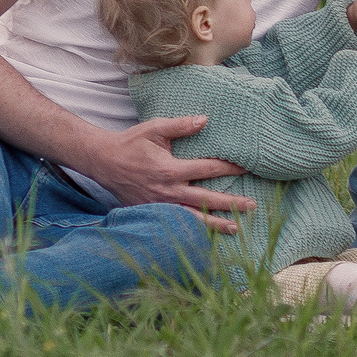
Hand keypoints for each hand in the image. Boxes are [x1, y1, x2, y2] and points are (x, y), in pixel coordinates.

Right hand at [86, 115, 250, 228]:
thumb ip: (180, 125)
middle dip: (231, 203)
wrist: (104, 162)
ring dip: (215, 224)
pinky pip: (177, 224)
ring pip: (193, 218)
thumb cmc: (131, 143)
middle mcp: (168, 191)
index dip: (229, 168)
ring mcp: (160, 206)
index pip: (208, 169)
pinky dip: (193, 230)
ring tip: (236, 229)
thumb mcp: (154, 129)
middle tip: (252, 206)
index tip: (246, 168)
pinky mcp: (153, 213)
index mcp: (170, 170)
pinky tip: (207, 236)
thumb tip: (205, 120)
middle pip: (206, 200)